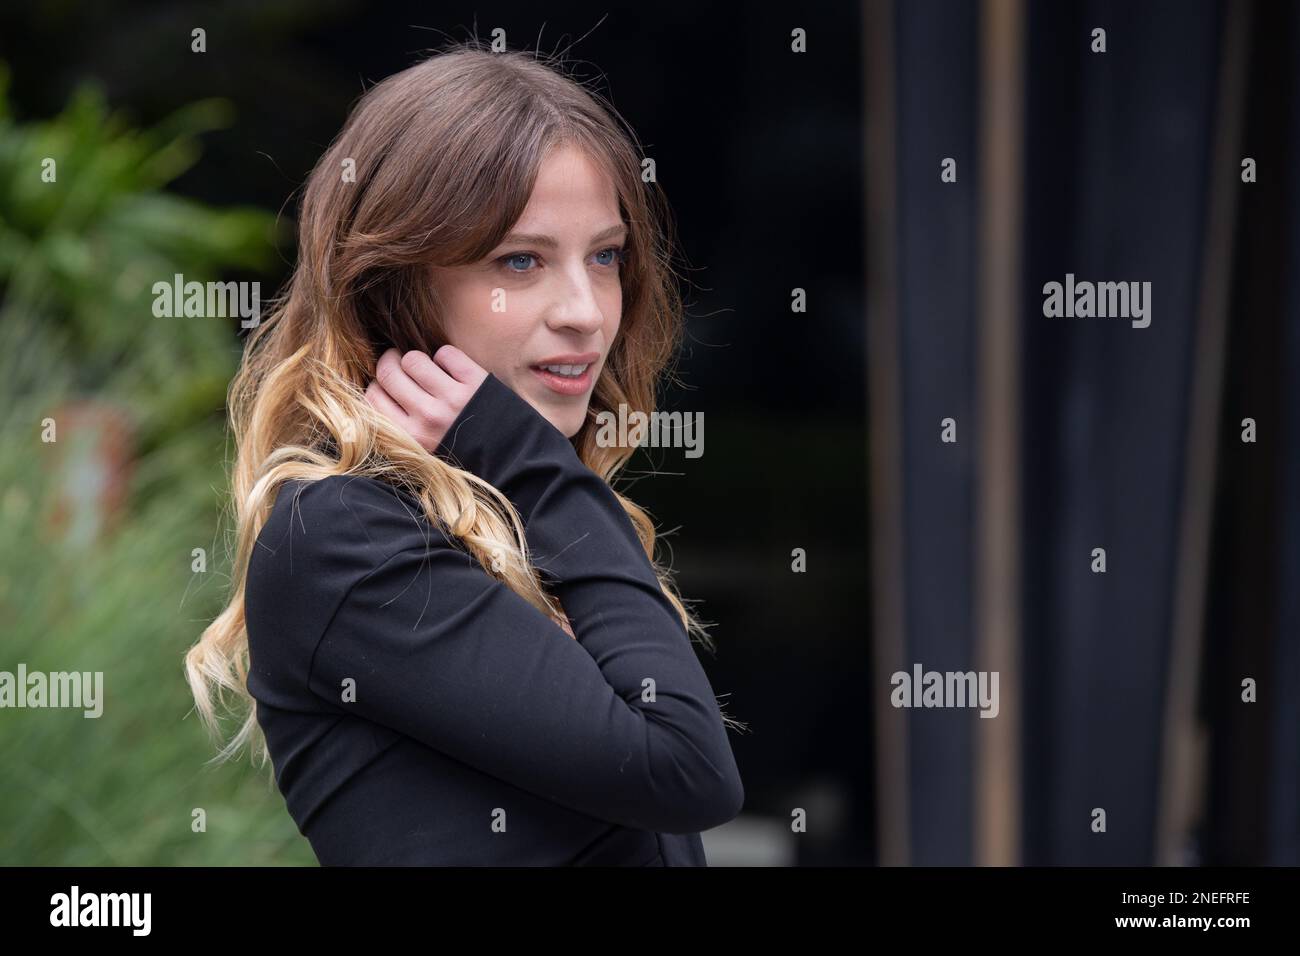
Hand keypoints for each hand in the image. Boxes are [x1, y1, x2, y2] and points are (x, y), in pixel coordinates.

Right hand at [365, 345, 487, 454]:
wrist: (510, 458)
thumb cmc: (461, 454)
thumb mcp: (423, 450)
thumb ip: (400, 426)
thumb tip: (379, 390)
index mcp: (410, 437)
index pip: (372, 397)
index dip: (377, 385)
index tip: (388, 386)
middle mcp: (428, 417)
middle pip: (387, 372)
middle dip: (390, 362)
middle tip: (400, 365)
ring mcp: (452, 399)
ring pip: (413, 358)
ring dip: (418, 359)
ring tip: (427, 369)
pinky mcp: (475, 382)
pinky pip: (445, 354)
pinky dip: (446, 357)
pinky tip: (452, 371)